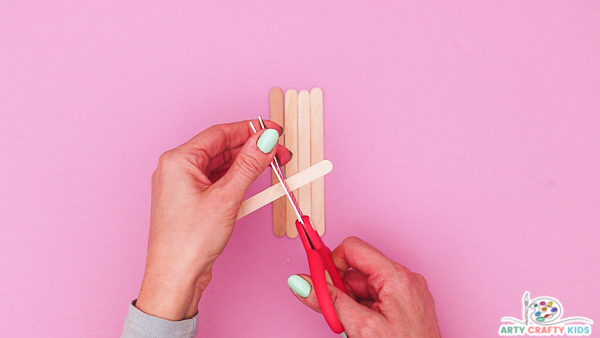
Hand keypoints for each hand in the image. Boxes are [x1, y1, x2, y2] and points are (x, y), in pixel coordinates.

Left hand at [136, 120, 290, 320]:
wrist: (174, 280)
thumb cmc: (188, 242)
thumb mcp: (226, 198)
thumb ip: (249, 165)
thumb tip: (266, 139)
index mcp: (178, 160)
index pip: (220, 133)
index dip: (251, 130)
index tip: (275, 131)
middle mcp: (177, 169)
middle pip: (221, 148)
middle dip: (252, 149)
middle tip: (280, 153)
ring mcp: (182, 186)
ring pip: (221, 165)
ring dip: (246, 165)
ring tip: (272, 168)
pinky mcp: (190, 202)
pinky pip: (217, 182)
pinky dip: (237, 181)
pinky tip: (254, 184)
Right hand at [288, 237, 440, 337]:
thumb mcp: (360, 327)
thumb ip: (329, 301)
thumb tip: (302, 283)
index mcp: (396, 276)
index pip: (353, 249)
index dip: (331, 262)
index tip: (315, 278)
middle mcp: (404, 279)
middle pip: (356, 271)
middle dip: (341, 291)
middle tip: (336, 314)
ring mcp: (407, 292)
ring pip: (364, 287)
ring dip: (352, 304)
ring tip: (356, 329)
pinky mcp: (406, 305)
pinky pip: (376, 298)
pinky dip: (364, 310)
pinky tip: (367, 330)